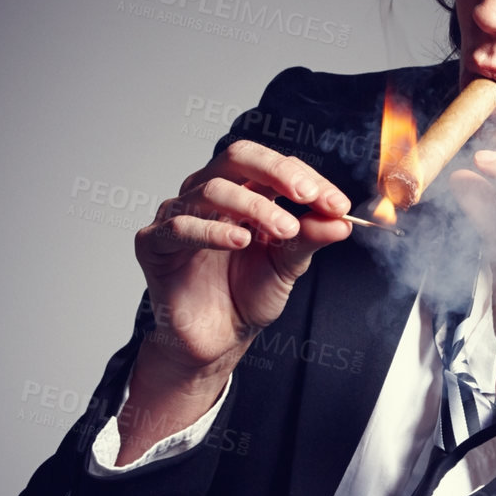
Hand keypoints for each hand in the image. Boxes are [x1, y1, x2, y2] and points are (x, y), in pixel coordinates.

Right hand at [134, 142, 351, 381]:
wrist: (218, 340)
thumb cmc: (247, 295)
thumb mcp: (287, 265)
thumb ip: (310, 239)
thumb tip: (342, 221)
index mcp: (242, 190)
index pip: (273, 166)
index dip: (307, 179)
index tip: (338, 205)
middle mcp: (207, 193)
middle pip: (237, 156)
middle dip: (277, 171)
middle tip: (308, 195)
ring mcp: (178, 214)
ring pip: (212, 189)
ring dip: (253, 206)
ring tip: (284, 229)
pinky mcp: (153, 244)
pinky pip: (180, 228)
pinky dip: (213, 232)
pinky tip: (241, 240)